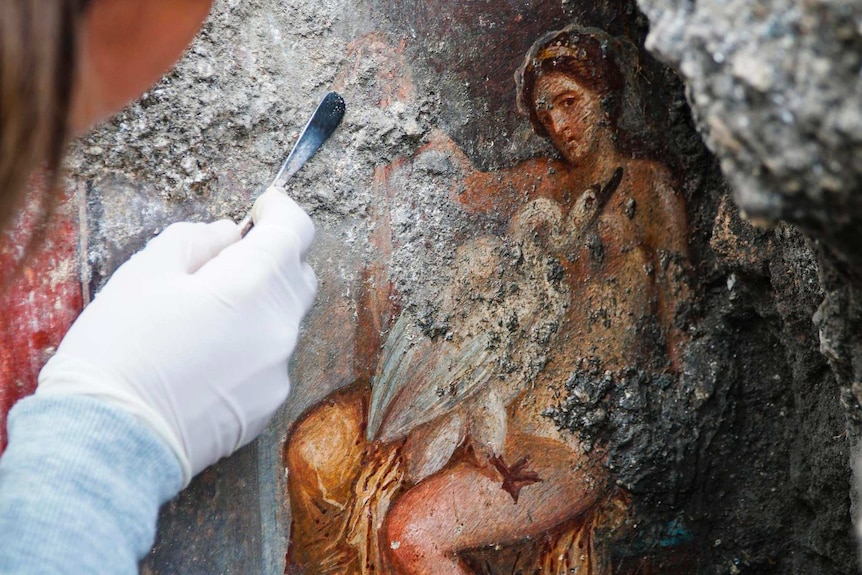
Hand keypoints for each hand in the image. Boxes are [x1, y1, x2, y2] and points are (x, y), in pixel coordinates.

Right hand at [37, 188, 316, 483]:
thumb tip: (231, 234)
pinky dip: (252, 345)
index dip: (281, 210)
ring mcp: (278, 370)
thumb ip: (197, 240)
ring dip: (260, 304)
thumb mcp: (144, 273)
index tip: (264, 206)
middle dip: (271, 258)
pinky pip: (272, 358)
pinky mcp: (270, 404)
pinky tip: (208, 358)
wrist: (109, 441)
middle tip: (222, 263)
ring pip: (285, 318)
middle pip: (297, 275)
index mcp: (251, 287)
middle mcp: (279, 328)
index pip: (295, 231)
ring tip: (206, 317)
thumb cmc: (117, 351)